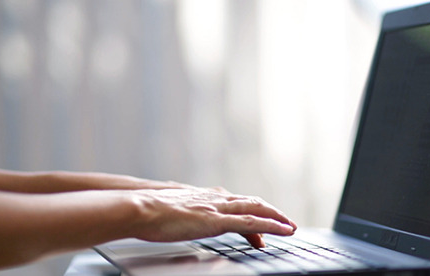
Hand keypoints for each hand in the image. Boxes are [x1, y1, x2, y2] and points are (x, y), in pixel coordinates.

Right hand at [130, 189, 296, 247]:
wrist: (139, 208)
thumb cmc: (146, 212)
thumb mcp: (167, 210)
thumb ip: (178, 212)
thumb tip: (175, 218)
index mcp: (203, 196)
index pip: (234, 202)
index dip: (249, 209)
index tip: (258, 218)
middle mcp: (214, 198)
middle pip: (250, 202)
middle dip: (269, 211)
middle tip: (284, 222)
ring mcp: (217, 209)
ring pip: (256, 210)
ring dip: (276, 218)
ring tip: (290, 227)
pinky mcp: (217, 221)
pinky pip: (252, 224)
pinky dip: (271, 226)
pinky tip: (283, 232)